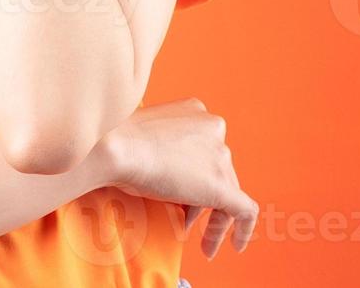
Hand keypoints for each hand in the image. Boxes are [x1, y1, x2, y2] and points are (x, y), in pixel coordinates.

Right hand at [94, 98, 258, 259]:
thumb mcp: (145, 136)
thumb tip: (168, 178)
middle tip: (186, 222)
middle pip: (218, 170)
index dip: (194, 174)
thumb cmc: (117, 140)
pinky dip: (243, 230)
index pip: (204, 149)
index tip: (180, 194)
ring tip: (202, 243)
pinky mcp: (221, 185)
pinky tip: (236, 246)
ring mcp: (220, 155)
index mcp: (196, 111)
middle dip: (202, 200)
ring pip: (228, 191)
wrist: (114, 145)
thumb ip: (165, 149)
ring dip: (214, 218)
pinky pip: (245, 211)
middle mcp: (213, 128)